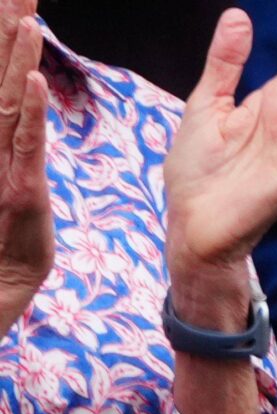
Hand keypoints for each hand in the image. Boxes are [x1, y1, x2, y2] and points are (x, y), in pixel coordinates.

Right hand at [0, 5, 50, 327]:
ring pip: (5, 96)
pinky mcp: (17, 183)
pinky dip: (26, 108)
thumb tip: (20, 94)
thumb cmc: (8, 230)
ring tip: (24, 16)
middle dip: (5, 27)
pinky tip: (29, 77)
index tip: (17, 0)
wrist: (2, 278)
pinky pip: (23, 140)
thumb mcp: (15, 173)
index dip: (4, 35)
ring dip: (14, 55)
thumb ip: (17, 132)